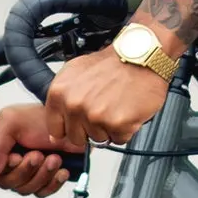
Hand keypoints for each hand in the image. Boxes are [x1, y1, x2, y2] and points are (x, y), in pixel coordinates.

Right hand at [0, 102, 75, 197]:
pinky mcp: (41, 180)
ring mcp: (23, 172)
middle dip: (25, 170)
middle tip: (38, 154)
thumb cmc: (40, 118)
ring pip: (24, 189)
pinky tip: (62, 170)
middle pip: (4, 182)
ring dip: (41, 175)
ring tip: (55, 158)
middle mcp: (5, 159)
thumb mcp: (11, 122)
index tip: (15, 157)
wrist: (71, 122)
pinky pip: (41, 192)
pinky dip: (52, 183)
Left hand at [43, 46, 172, 153]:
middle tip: (103, 109)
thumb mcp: (76, 72)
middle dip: (90, 129)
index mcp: (59, 92)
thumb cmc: (113, 63)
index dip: (69, 127)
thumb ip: (63, 98)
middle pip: (76, 138)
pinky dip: (126, 129)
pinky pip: (119, 138)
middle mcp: (74, 105)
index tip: (78, 123)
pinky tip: (126, 111)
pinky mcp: (116, 124)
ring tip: (116, 106)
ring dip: (109, 128)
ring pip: (98, 140)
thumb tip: (56, 128)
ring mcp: (94, 116)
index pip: (55, 128)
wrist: (142, 57)